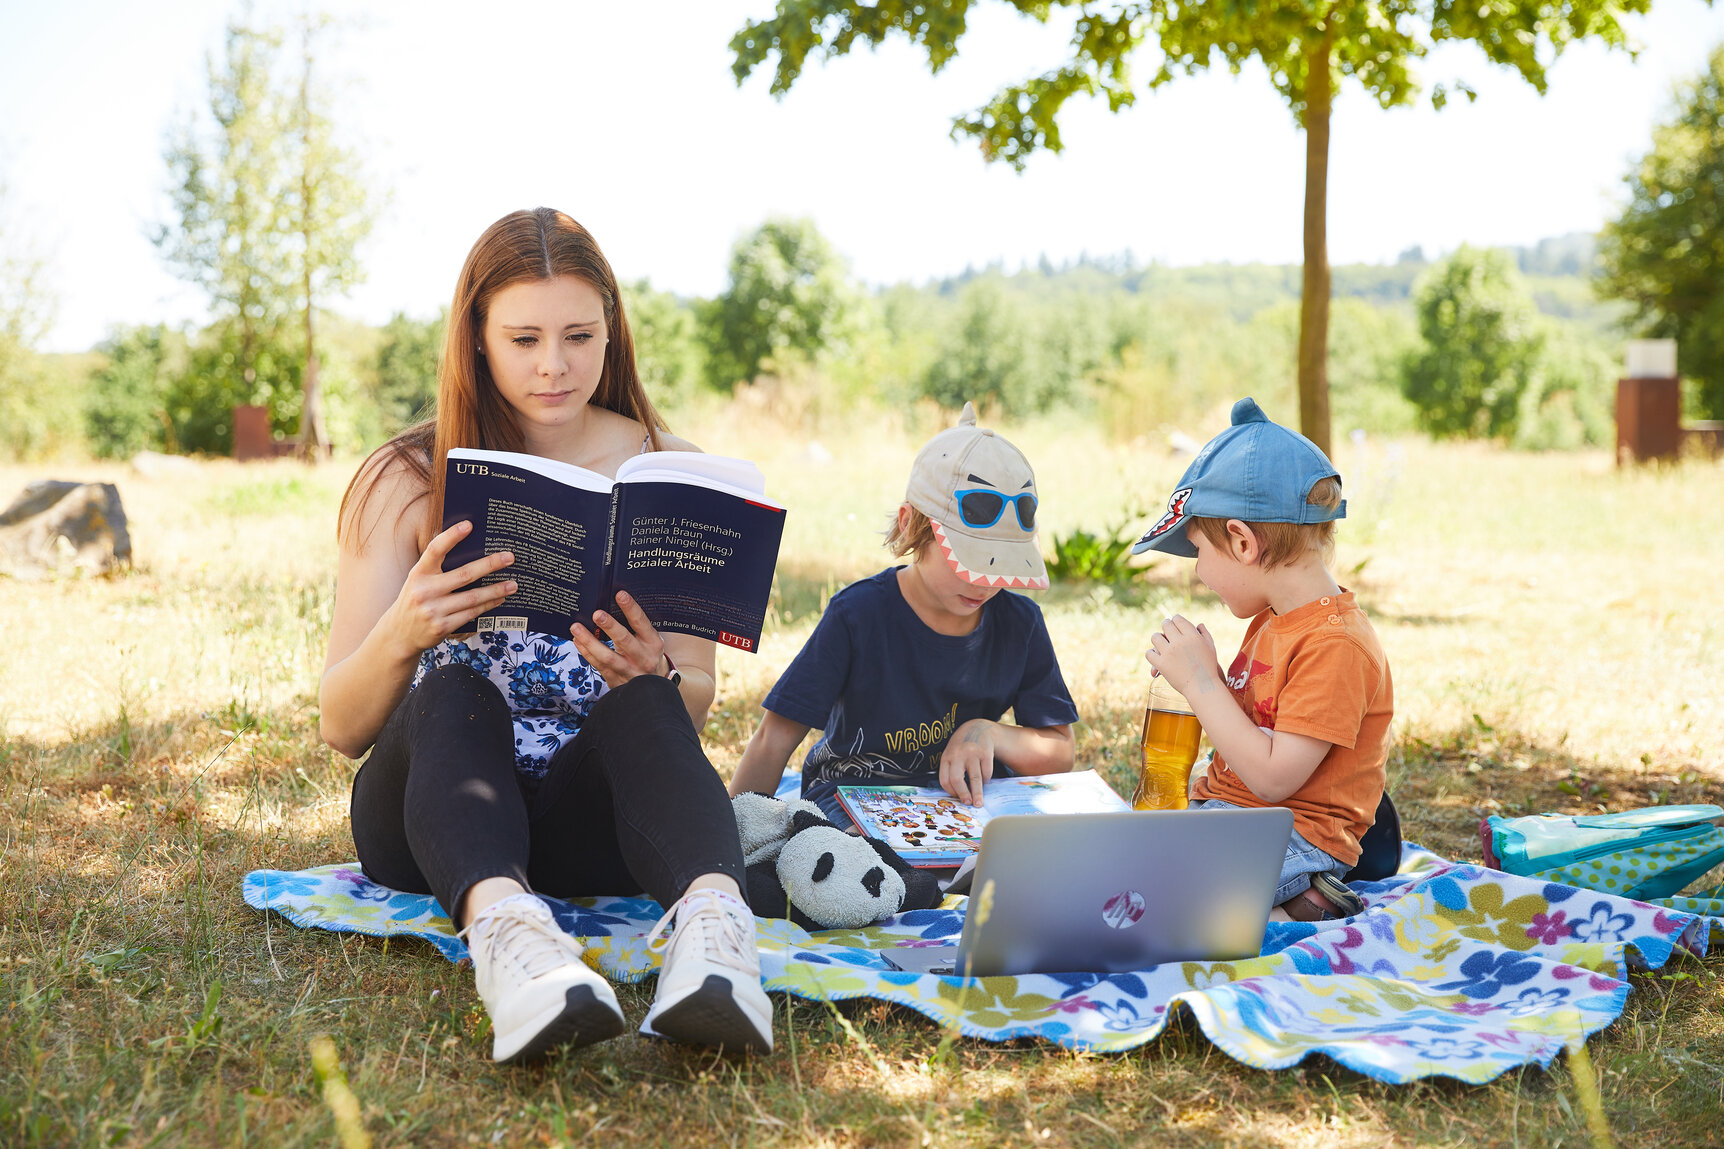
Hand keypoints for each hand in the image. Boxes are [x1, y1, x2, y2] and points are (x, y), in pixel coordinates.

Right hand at [382, 521, 515, 657]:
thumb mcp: (418, 580)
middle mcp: (424, 591)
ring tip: (514, 584)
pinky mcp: (442, 627)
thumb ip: (436, 567)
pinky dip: (488, 605)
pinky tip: (500, 599)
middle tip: (509, 557)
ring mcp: (433, 611)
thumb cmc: (416, 601)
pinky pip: (471, 614)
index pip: (434, 550)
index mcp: (418, 574)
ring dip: (496, 590)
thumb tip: (468, 547)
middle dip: (490, 565)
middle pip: (463, 575)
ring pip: (472, 597)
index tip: (469, 525)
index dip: (450, 537)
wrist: (399, 634)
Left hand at [569, 590, 668, 689]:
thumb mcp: (649, 641)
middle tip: (597, 614)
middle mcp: (643, 657)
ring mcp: (630, 671)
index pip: (642, 623)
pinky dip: (586, 652)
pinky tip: (578, 641)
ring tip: (576, 627)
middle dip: (610, 626)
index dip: (631, 609)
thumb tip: (612, 605)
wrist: (652, 687)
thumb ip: (636, 627)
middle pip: (625, 641)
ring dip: (590, 641)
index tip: (620, 595)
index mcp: (653, 643)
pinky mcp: (616, 680)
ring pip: (607, 656)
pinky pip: (599, 665)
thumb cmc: (647, 655)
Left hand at [939, 720, 995, 806]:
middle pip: (957, 780)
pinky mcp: (986, 753)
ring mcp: (972, 753)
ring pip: (975, 778)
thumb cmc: (962, 747)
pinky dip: (986, 780)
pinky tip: (984, 780)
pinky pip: (986, 773)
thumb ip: (951, 770)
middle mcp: (958, 755)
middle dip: (963, 794)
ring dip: (977, 793)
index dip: (951, 792)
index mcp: (946, 757)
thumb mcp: (951, 754)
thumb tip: (956, 794)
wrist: (977, 728)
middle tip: (968, 803)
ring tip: (979, 802)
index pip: (945, 780)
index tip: (957, 798)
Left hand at [1144, 614, 1220, 696]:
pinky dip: (1151, 654)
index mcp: (1192, 636)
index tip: (1174, 623)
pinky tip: (1155, 656)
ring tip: (1160, 642)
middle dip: (1166, 626)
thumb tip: (1199, 624)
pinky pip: (1149, 653)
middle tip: (1166, 631)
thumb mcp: (1210, 648)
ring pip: (1155, 637)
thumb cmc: (1208, 667)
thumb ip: (1205, 634)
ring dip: (1157, 639)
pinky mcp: (1162, 664)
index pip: (1178, 619)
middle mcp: (1180, 642)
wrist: (1203, 687)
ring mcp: (1169, 653)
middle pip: (1166, 625)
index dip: (1175, 620)